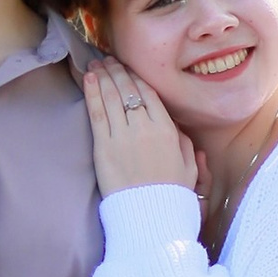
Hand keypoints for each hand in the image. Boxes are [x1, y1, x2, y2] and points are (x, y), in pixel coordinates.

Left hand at [80, 59, 199, 196]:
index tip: (128, 68)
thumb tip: (180, 130)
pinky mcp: (103, 148)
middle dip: (117, 72)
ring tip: (95, 64)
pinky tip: (88, 79)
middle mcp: (144, 127)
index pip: (149, 94)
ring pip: (111, 97)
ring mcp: (122, 136)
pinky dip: (92, 93)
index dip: (136, 78)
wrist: (149, 216)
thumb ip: (186, 144)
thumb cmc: (171, 194)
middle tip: (108, 59)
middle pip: (128, 91)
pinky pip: (97, 114)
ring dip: (103, 77)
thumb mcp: (189, 168)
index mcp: (167, 130)